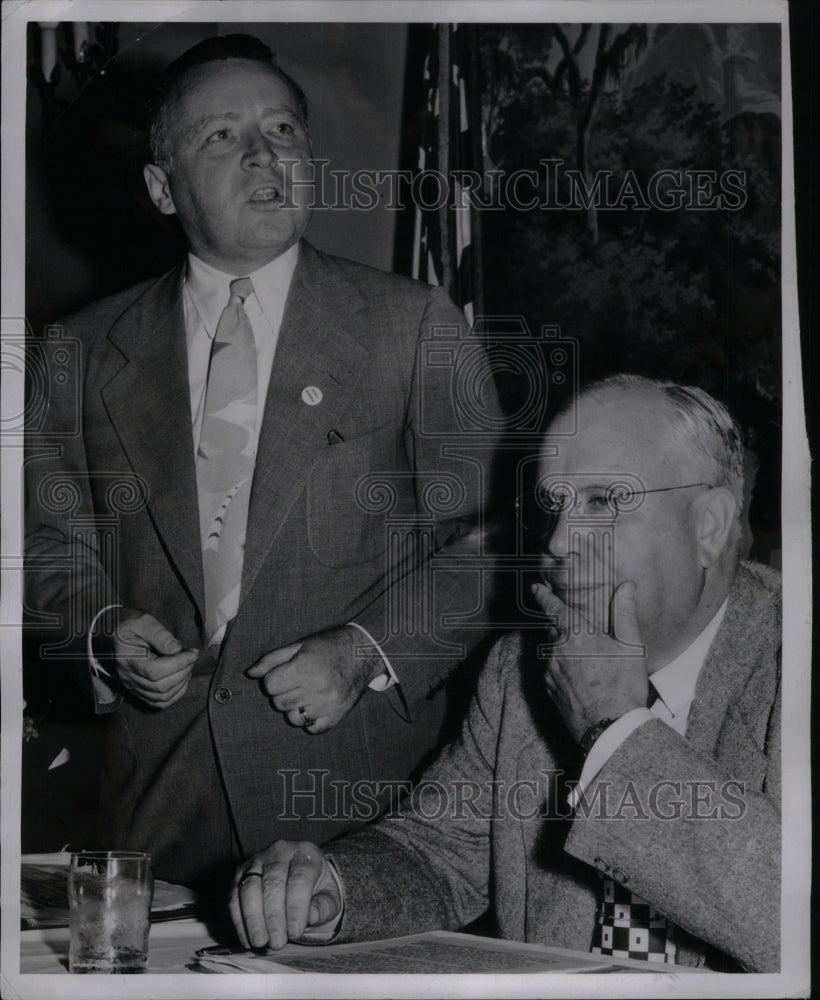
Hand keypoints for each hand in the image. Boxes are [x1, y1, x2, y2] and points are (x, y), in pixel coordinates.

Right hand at [111, 608, 197, 708]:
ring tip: (187, 666)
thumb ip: (159, 634)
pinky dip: (174, 695)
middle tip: (191, 657)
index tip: (193, 652)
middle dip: (183, 672)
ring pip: (161, 697)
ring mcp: (133, 686)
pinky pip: (158, 702)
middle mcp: (129, 677)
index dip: (179, 664)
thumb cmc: (129, 624)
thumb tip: (176, 649)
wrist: (112, 632)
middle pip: (160, 687)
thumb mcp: (143, 621)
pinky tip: (182, 680)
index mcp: (128, 659)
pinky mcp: (138, 690)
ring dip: (181, 683)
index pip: (156, 671)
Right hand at [229, 841, 340, 949]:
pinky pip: (234, 896)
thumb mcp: (329, 898)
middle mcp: (279, 851)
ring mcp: (257, 860)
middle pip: (273, 883)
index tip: (295, 933)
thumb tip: (311, 916)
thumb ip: (323, 907)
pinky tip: (247, 939)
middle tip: (277, 943)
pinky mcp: (240, 874)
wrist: (301, 878)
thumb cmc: (317, 889)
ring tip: (260, 942)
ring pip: (250, 888)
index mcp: (305, 853)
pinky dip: (239, 920)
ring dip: (253, 919)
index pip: (299, 879)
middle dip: (274, 917)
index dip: (296, 908)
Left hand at [247, 626, 383, 732]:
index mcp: (306, 667)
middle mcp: (317, 688)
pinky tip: (315, 704)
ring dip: (294, 707)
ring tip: (306, 693)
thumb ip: (272, 659)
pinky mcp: (337, 716)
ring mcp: (328, 705)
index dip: (273, 678)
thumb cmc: (328, 647)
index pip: (270, 685)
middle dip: (282, 692)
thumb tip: (250, 673)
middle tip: (296, 681)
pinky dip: (309, 719)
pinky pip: (311, 728)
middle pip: (279, 703)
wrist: (363, 654)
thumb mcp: (299, 645)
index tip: (284, 672)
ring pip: (293, 718)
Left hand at [531, 580, 648, 742]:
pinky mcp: (549, 689)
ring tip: (582, 655)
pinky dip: (560, 666)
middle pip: (553, 629)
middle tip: (575, 628)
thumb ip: (624, 612)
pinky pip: (551, 669)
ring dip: (561, 647)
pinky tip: (578, 675)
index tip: (535, 588)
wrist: (610, 727)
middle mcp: (556, 649)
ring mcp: (550, 671)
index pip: (553, 608)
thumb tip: (626, 586)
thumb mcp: (631, 646)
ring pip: (551, 650)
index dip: (543, 595)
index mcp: (575, 634)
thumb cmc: (623, 685)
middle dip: (560, 625)